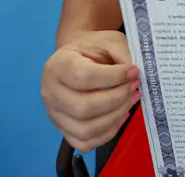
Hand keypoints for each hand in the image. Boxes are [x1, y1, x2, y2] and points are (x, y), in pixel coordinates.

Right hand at [41, 31, 139, 152]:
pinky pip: (84, 143)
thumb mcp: (108, 41)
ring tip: (131, 100)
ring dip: (115, 117)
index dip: (113, 77)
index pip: (83, 77)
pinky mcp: (62, 130)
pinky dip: (107, 133)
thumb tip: (133, 74)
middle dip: (117, 99)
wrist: (76, 58)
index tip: (133, 71)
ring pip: (85, 129)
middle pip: (83, 108)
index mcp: (58, 65)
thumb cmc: (92, 49)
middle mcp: (50, 92)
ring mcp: (54, 115)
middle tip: (134, 87)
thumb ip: (122, 53)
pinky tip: (120, 116)